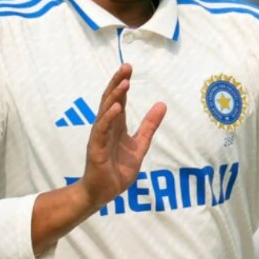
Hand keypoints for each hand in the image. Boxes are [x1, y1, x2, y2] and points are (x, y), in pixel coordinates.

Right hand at [75, 63, 166, 212]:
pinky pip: (101, 130)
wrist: (103, 192)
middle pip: (110, 100)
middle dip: (117, 83)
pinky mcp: (95, 149)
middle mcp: (105, 127)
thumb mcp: (140, 145)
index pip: (118, 99)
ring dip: (114, 97)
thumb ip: (149, 126)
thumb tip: (162, 104)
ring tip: (124, 83)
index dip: (122, 83)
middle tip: (125, 66)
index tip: (129, 67)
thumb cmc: (117, 169)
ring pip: (105, 112)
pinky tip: (116, 108)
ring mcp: (99, 137)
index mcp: (115, 125)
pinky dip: (108, 118)